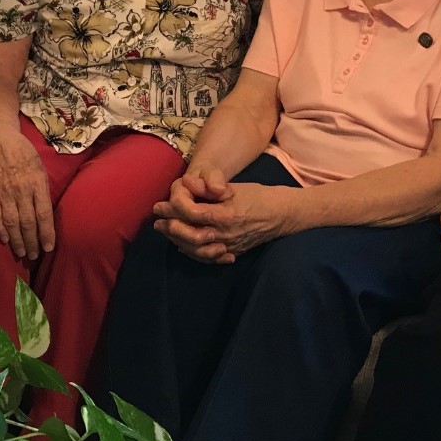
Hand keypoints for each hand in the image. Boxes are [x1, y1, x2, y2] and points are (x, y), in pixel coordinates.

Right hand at [0, 128, 53, 259]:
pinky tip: (4, 240)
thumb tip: (47, 214)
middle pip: (28, 222)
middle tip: (35, 255)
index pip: (44, 214)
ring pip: (11, 223)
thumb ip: (43, 190)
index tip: (49, 248)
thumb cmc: (24, 153)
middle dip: (32, 242)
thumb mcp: (41, 168)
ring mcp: (4, 192)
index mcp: (37, 183)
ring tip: (22, 252)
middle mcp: (21, 190)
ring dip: (17, 241)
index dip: (47, 233)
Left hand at [154, 175, 289, 263]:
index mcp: (226, 215)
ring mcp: (229, 246)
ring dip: (178, 241)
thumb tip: (186, 183)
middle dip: (171, 229)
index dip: (173, 210)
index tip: (160, 205)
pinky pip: (208, 257)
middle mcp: (226, 234)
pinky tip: (182, 247)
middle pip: (191, 236)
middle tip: (157, 222)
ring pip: (197, 250)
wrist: (282, 214)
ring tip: (166, 232)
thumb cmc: (259, 196)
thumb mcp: (234, 187)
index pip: (193, 215)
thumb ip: (209, 188)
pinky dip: (193, 253)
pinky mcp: (232, 252)